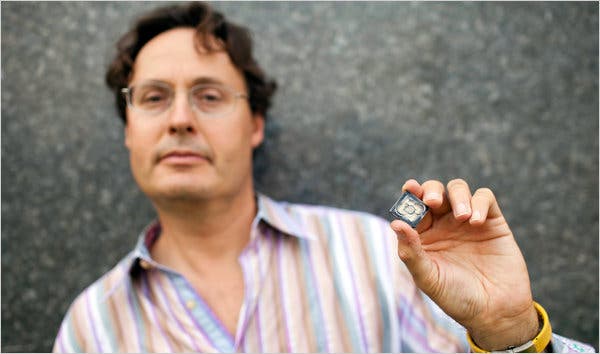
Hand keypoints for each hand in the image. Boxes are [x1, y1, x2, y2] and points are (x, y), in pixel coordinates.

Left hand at [391, 179, 538, 350]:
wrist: (494, 312)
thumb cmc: (456, 297)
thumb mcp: (428, 278)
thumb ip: (410, 252)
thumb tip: (396, 224)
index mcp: (424, 235)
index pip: (413, 207)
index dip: (410, 194)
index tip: (409, 187)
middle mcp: (444, 224)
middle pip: (434, 192)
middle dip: (431, 190)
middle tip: (432, 201)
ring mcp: (468, 221)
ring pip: (458, 190)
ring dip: (457, 195)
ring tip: (462, 217)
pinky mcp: (492, 222)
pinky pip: (485, 198)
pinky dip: (479, 202)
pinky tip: (476, 222)